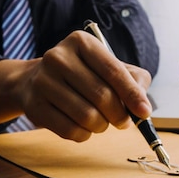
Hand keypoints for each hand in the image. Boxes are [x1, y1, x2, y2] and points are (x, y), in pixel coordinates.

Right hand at [19, 31, 151, 140]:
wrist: (34, 80)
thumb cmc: (82, 74)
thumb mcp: (108, 67)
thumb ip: (133, 80)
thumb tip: (142, 107)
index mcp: (81, 42)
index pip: (113, 70)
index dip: (132, 94)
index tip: (144, 112)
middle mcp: (58, 57)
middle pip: (101, 96)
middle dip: (119, 115)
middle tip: (123, 121)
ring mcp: (43, 81)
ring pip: (86, 116)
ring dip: (101, 126)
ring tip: (100, 122)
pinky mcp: (34, 105)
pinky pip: (70, 131)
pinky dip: (84, 135)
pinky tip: (84, 127)